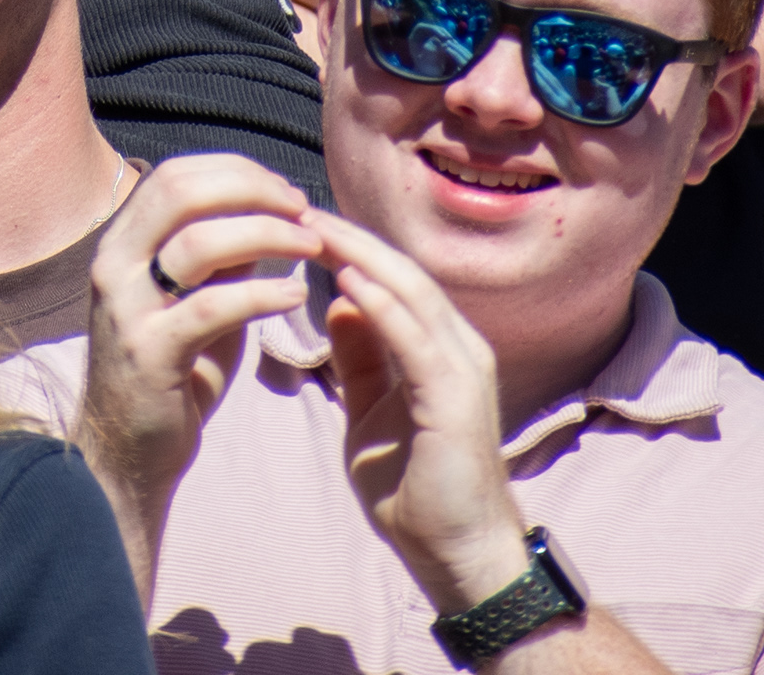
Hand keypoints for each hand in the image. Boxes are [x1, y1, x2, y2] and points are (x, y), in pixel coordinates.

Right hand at [76, 156, 322, 584]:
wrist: (127, 451)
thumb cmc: (172, 369)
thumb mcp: (194, 298)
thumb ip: (221, 254)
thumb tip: (268, 208)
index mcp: (123, 242)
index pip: (177, 174)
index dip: (238, 171)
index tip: (288, 193)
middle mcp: (114, 264)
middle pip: (183, 192)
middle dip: (254, 191)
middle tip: (304, 211)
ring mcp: (127, 308)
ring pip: (199, 243)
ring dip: (268, 234)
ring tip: (312, 247)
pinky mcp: (149, 354)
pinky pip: (212, 309)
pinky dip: (261, 294)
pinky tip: (295, 296)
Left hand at [309, 208, 536, 619]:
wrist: (456, 555)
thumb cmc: (415, 489)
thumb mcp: (371, 412)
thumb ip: (360, 359)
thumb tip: (339, 302)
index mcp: (440, 349)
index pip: (395, 281)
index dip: (350, 249)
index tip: (300, 224)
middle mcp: (461, 348)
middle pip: (404, 273)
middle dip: (351, 240)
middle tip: (299, 208)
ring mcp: (464, 369)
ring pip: (412, 294)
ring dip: (362, 258)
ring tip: (314, 229)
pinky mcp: (457, 398)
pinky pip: (416, 339)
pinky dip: (381, 306)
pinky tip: (346, 281)